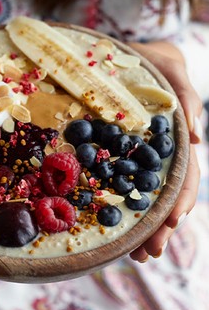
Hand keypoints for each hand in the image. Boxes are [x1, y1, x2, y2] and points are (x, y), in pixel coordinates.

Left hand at [128, 42, 201, 261]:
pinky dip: (118, 209)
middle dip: (161, 225)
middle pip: (165, 194)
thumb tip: (197, 137)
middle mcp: (157, 153)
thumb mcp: (169, 67)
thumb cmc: (149, 58)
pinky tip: (117, 232)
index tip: (171, 221)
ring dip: (143, 228)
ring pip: (144, 197)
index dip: (180, 198)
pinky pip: (116, 185)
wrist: (121, 54)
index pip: (185, 173)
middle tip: (150, 253)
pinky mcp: (113, 156)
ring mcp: (135, 158)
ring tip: (137, 255)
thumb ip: (184, 94)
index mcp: (175, 138)